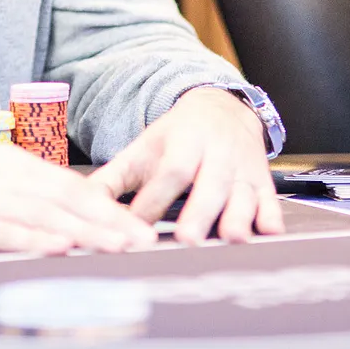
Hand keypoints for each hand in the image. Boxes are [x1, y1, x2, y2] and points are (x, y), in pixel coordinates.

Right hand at [0, 132, 155, 253]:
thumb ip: (19, 189)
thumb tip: (58, 213)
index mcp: (12, 163)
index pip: (71, 185)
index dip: (108, 207)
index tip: (139, 225)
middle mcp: (5, 176)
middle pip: (67, 200)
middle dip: (109, 223)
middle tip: (144, 242)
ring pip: (44, 216)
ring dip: (85, 233)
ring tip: (117, 248)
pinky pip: (4, 231)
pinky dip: (33, 240)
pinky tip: (58, 248)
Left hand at [92, 86, 281, 244]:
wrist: (222, 109)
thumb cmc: (176, 137)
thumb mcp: (142, 149)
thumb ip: (112, 179)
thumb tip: (77, 204)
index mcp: (183, 142)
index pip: (169, 172)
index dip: (154, 200)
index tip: (137, 230)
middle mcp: (216, 154)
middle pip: (209, 183)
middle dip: (199, 212)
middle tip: (187, 240)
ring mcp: (243, 169)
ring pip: (245, 194)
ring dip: (239, 217)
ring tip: (231, 239)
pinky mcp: (264, 183)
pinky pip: (272, 201)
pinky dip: (272, 218)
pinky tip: (268, 234)